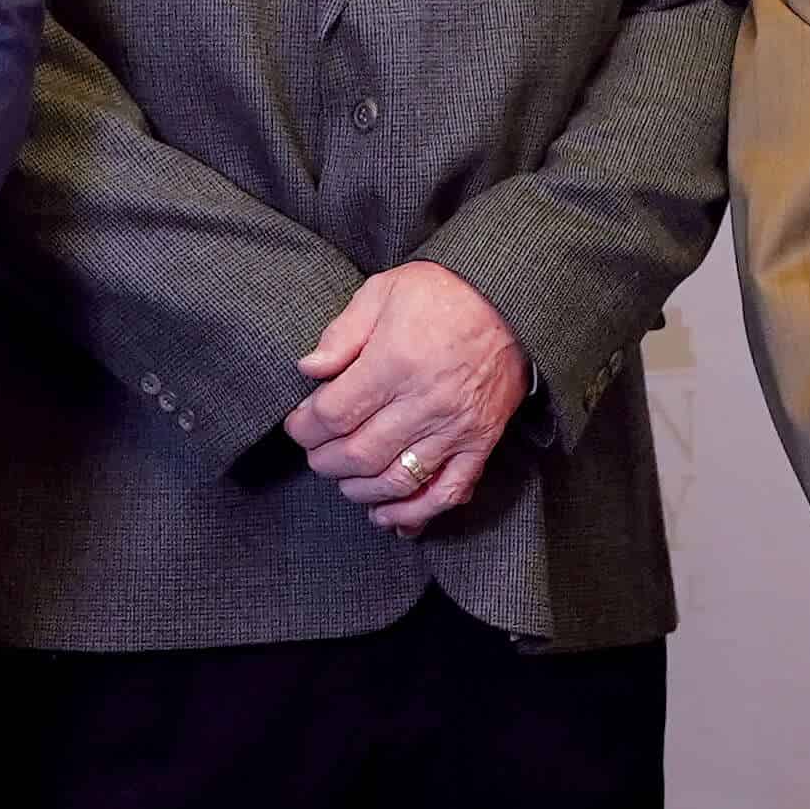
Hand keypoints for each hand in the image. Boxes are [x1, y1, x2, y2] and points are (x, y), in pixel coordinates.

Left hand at [284, 262, 526, 533]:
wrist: (512, 303)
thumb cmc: (443, 295)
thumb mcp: (384, 290)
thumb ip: (343, 333)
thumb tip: (309, 370)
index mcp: (396, 362)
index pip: (334, 414)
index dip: (305, 428)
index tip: (297, 426)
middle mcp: (425, 402)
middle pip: (359, 454)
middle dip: (325, 462)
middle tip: (315, 454)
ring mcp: (456, 428)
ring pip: (397, 481)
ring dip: (361, 491)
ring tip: (344, 481)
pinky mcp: (480, 444)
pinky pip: (447, 492)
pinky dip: (415, 514)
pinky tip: (390, 518)